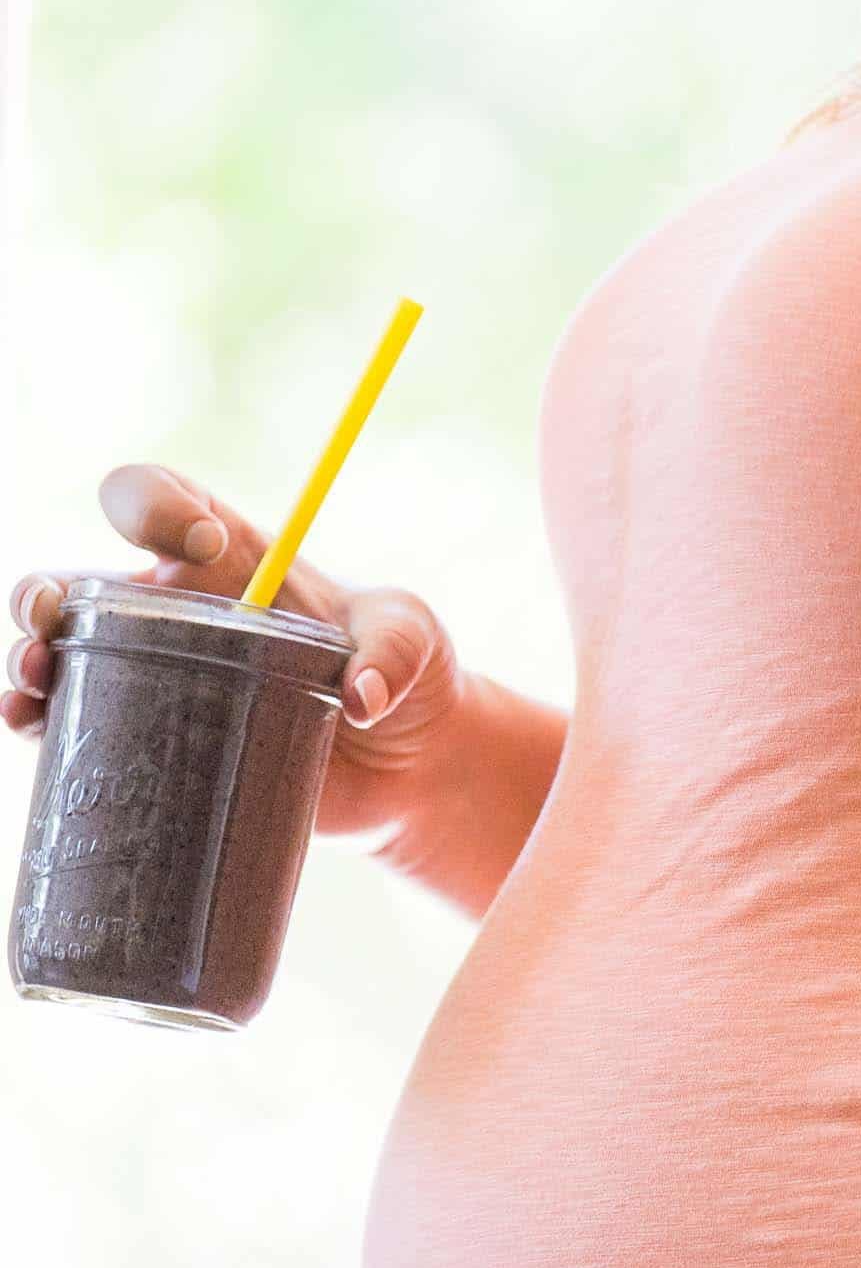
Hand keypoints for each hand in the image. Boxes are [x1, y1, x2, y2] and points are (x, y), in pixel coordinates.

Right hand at [1, 462, 464, 840]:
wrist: (408, 766)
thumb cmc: (407, 678)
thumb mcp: (414, 642)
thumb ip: (394, 649)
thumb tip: (360, 696)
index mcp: (232, 562)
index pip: (167, 501)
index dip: (160, 506)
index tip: (203, 544)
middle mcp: (178, 613)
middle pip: (83, 580)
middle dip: (49, 589)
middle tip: (52, 616)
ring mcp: (159, 679)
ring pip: (64, 652)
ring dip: (31, 656)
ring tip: (32, 675)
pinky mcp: (159, 744)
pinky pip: (79, 725)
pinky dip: (40, 719)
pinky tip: (29, 722)